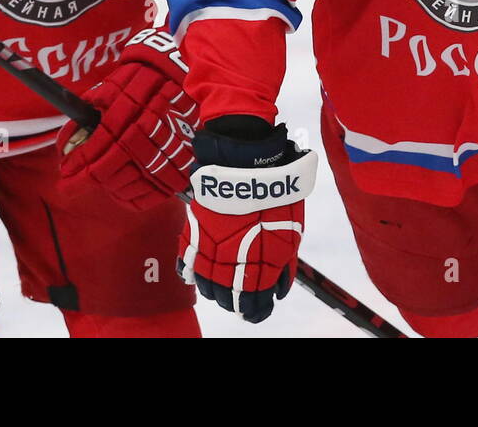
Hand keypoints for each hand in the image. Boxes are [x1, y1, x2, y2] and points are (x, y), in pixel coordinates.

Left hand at [58, 28, 198, 210]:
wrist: (173, 73)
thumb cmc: (136, 79)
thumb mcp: (108, 90)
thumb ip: (87, 117)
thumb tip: (68, 143)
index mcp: (128, 120)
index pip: (97, 158)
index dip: (78, 172)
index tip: (66, 180)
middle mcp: (147, 139)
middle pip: (112, 176)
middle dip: (91, 182)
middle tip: (79, 182)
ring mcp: (166, 153)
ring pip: (132, 186)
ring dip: (113, 189)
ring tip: (103, 183)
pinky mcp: (181, 163)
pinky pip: (155, 193)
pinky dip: (137, 197)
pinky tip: (125, 191)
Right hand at [176, 115, 316, 322]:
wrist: (247, 165)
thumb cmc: (275, 198)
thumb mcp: (290, 236)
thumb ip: (283, 267)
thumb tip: (277, 289)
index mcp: (255, 272)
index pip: (253, 307)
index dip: (258, 311)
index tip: (262, 310)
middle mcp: (226, 268)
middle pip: (227, 299)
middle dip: (238, 302)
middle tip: (246, 298)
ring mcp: (205, 252)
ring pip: (206, 286)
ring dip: (217, 290)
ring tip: (226, 286)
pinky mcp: (191, 235)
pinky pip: (186, 265)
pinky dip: (193, 273)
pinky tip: (199, 275)